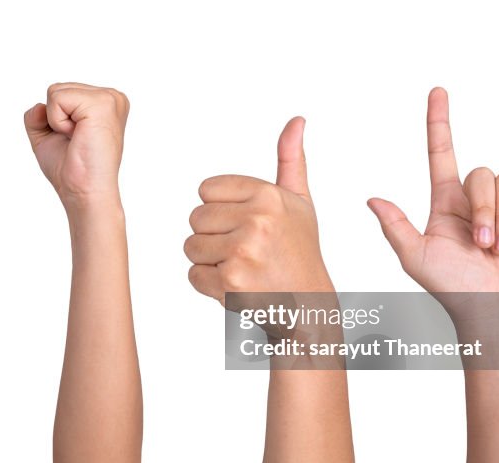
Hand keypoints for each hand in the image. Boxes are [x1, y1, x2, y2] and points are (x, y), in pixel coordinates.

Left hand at [24, 83, 128, 205]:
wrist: (84, 192)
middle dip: (56, 118)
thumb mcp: (47, 135)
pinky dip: (58, 121)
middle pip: (58, 88)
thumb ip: (38, 114)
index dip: (57, 119)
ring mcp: (109, 98)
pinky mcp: (102, 104)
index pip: (62, 93)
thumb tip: (40, 105)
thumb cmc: (71, 169)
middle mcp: (112, 97)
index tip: (76, 140)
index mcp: (105, 102)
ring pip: (55, 91)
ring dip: (57, 121)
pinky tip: (77, 136)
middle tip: (76, 142)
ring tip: (78, 139)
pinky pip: (57, 98)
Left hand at [184, 117, 333, 305]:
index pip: (206, 189)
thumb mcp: (299, 201)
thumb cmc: (299, 251)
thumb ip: (290, 160)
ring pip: (191, 247)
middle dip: (213, 236)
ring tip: (242, 266)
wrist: (308, 305)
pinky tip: (237, 285)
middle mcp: (257, 220)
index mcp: (268, 195)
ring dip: (209, 261)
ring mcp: (243, 251)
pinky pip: (193, 275)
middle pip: (195, 218)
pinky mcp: (230, 282)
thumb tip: (296, 120)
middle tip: (246, 250)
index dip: (220, 209)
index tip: (245, 224)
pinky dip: (209, 285)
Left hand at [367, 88, 498, 294]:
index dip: (439, 123)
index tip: (438, 92)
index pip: (441, 152)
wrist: (490, 308)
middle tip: (480, 245)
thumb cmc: (451, 287)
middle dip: (483, 210)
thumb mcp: (414, 257)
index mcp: (444, 202)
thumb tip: (372, 200)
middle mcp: (473, 199)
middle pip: (480, 175)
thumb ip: (395, 226)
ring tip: (498, 248)